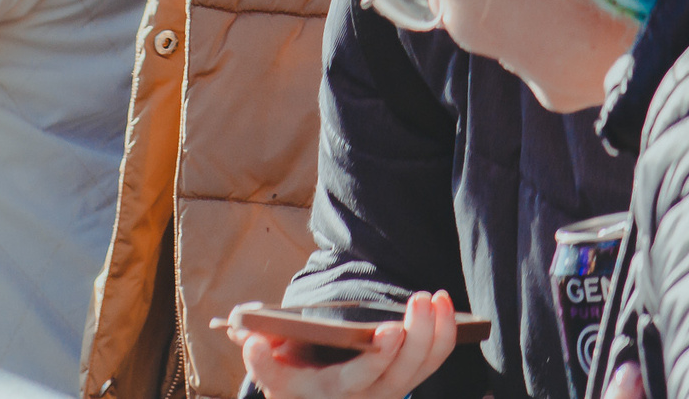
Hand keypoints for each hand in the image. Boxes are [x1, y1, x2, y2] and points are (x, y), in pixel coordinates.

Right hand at [232, 292, 461, 398]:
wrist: (325, 391)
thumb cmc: (298, 364)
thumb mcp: (273, 357)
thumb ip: (261, 344)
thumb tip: (246, 327)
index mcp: (303, 389)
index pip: (280, 381)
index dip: (265, 364)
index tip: (257, 344)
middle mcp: (344, 396)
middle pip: (366, 381)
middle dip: (383, 355)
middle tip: (393, 327)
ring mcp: (380, 391)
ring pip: (409, 373)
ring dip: (424, 336)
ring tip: (425, 298)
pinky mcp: (406, 379)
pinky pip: (431, 362)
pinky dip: (442, 334)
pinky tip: (440, 301)